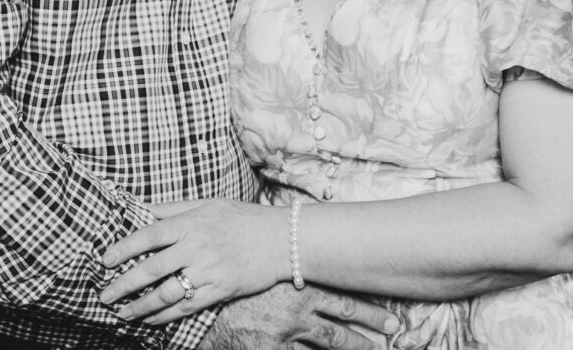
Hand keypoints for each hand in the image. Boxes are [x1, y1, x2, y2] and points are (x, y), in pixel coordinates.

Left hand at [100, 198, 287, 321]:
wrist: (279, 239)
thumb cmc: (241, 217)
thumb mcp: (206, 204)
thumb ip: (172, 209)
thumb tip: (141, 206)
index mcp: (190, 223)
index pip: (149, 235)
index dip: (124, 247)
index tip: (104, 259)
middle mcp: (196, 248)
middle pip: (152, 269)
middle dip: (124, 284)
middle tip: (104, 295)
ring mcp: (208, 272)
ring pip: (166, 294)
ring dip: (141, 306)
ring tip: (122, 314)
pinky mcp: (219, 291)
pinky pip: (186, 308)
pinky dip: (165, 316)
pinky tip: (150, 320)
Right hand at [200, 283, 400, 349]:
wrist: (204, 314)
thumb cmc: (234, 287)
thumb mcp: (260, 271)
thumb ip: (282, 267)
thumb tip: (301, 257)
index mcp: (296, 287)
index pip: (340, 295)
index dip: (367, 304)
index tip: (391, 310)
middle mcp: (298, 312)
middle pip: (343, 320)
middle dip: (371, 323)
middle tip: (395, 327)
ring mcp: (288, 336)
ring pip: (331, 344)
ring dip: (356, 346)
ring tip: (376, 349)